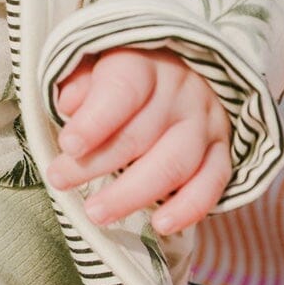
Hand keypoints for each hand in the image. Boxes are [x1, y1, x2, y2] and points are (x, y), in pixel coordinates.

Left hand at [45, 47, 231, 234]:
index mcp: (145, 63)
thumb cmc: (125, 68)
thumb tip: (68, 105)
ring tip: (97, 213)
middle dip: (97, 163)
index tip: (69, 146)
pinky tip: (160, 225)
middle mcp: (181, 92)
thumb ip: (80, 80)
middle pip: (141, 134)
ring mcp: (206, 123)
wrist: (185, 63)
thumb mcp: (96, 60)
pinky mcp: (222, 149)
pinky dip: (189, 208)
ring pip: (175, 164)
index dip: (95, 121)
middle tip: (61, 181)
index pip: (122, 91)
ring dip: (134, 194)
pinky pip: (213, 182)